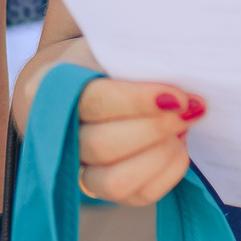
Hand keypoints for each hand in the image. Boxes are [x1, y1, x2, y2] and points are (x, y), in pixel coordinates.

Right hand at [63, 41, 206, 206]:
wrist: (95, 83)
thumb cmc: (108, 60)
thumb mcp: (113, 46)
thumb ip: (134, 56)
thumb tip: (178, 69)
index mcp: (49, 91)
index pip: (93, 102)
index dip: (137, 102)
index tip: (178, 96)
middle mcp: (55, 137)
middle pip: (103, 146)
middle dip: (155, 128)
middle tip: (191, 108)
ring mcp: (78, 170)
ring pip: (116, 181)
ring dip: (160, 155)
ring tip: (182, 127)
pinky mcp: (105, 191)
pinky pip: (140, 194)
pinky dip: (168, 170)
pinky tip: (177, 144)